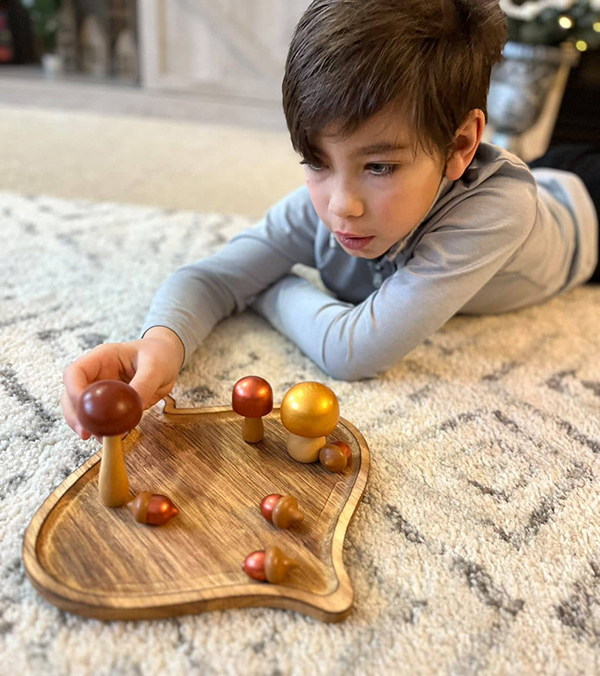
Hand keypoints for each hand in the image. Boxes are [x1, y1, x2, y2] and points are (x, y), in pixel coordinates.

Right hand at [61, 327, 184, 439]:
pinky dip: (102, 429)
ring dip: (86, 425)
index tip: (86, 410)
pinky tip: (110, 438)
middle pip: (71, 394)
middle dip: (75, 415)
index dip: (74, 391)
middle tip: (87, 433)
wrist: (167, 358)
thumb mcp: (155, 367)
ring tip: (100, 439)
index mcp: (102, 358)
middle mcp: (96, 374)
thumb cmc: (159, 355)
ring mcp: (100, 390)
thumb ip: (144, 385)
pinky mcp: (109, 404)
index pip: (75, 373)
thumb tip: (132, 409)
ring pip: (81, 409)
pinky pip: (99, 418)